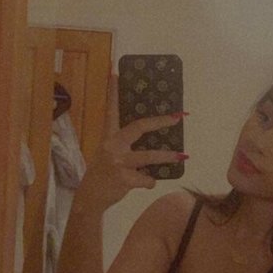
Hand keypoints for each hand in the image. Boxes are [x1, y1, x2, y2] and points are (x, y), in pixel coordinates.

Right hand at [77, 73, 187, 210]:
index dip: (113, 93)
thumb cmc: (102, 174)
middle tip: (178, 117)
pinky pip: (147, 179)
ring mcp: (118, 163)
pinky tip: (145, 183)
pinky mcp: (124, 179)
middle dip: (160, 121)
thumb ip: (124, 146)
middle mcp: (112, 147)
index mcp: (108, 138)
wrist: (90, 198)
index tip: (115, 74)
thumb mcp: (108, 155)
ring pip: (149, 156)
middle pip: (139, 127)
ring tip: (182, 156)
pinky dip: (150, 181)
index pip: (111, 111)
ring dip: (167, 156)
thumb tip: (151, 142)